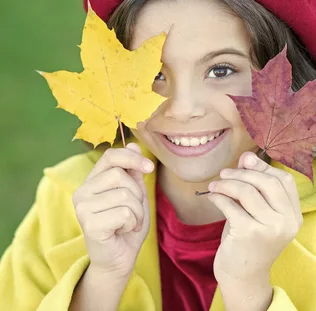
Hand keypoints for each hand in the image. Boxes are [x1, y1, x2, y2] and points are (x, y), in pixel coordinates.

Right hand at [72, 143, 153, 278]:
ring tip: (129, 222)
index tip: (149, 168)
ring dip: (137, 211)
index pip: (111, 156)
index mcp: (92, 181)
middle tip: (134, 211)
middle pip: (120, 176)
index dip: (132, 158)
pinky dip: (132, 223)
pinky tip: (122, 230)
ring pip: (125, 195)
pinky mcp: (89, 224)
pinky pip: (124, 213)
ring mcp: (82, 208)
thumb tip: (132, 143)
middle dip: (137, 194)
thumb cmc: (127, 224)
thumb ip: (132, 171)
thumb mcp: (135, 194)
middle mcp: (82, 192)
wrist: (120, 257)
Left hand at [208, 151, 302, 284]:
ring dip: (227, 184)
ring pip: (248, 191)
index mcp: (294, 215)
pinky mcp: (250, 234)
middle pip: (267, 182)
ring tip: (215, 185)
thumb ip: (256, 186)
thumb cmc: (250, 240)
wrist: (243, 277)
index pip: (284, 180)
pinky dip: (219, 197)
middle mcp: (287, 221)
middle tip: (224, 173)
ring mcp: (270, 228)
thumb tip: (247, 156)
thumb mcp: (257, 212)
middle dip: (243, 173)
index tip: (245, 162)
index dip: (264, 168)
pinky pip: (231, 205)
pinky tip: (213, 197)